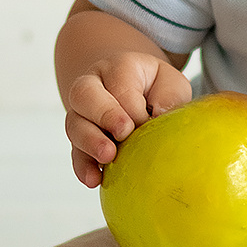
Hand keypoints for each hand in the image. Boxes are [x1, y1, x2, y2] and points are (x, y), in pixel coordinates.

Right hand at [64, 50, 191, 188]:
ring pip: (74, 123)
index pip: (120, 84)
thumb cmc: (157, 89)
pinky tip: (93, 179)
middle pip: (84, 94)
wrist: (135, 92)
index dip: (133, 106)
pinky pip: (75, 152)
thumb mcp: (172, 83)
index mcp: (118, 67)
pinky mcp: (80, 139)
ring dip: (90, 142)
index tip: (148, 121)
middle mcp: (93, 86)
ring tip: (108, 158)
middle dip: (104, 115)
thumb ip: (170, 96)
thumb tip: (159, 118)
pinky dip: (83, 166)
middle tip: (123, 133)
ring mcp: (82, 113)